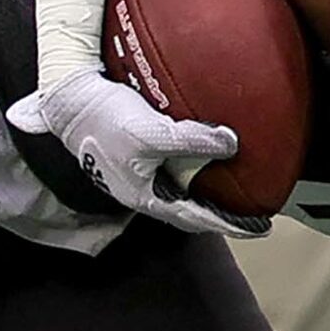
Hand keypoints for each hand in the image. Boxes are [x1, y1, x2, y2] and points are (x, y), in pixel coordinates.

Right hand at [6, 70, 264, 239]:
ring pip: (179, 192)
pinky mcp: (133, 157)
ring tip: (231, 189)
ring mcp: (136, 175)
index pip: (196, 219)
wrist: (70, 101)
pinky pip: (171, 171)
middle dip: (219, 215)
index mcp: (146, 196)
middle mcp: (142, 191)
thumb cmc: (106, 120)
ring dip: (204, 194)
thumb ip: (193, 140)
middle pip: (188, 211)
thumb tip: (232, 143)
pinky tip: (201, 156)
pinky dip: (192, 171)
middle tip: (251, 214)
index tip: (259, 229)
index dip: (229, 225)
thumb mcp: (153, 133)